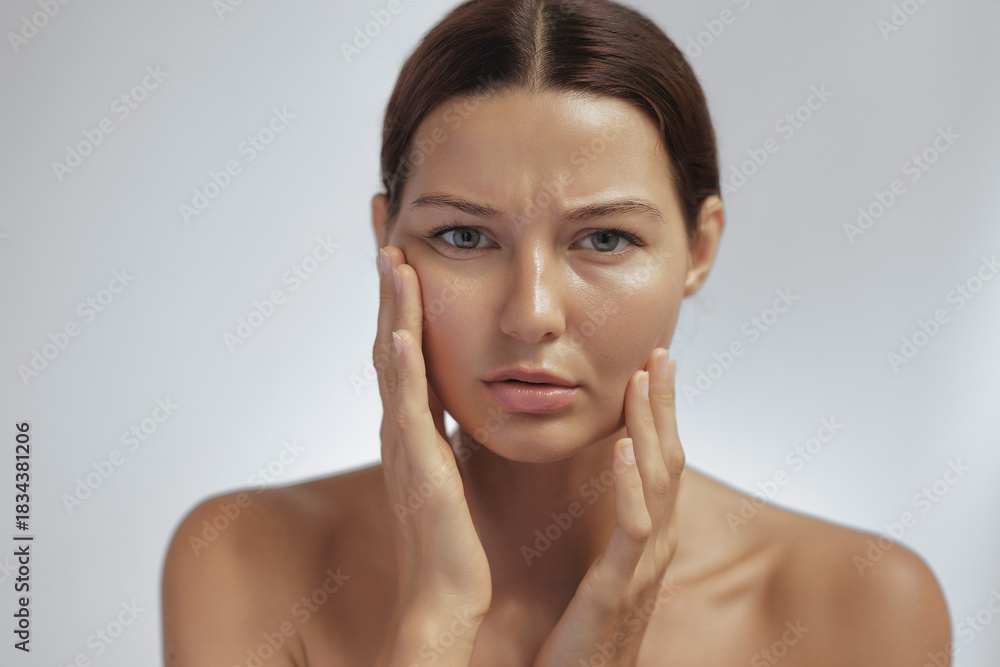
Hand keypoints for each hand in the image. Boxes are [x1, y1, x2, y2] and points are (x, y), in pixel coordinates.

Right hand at [373, 246, 491, 631]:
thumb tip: (456, 390)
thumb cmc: (451, 533)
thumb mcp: (449, 463)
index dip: (399, 287)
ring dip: (392, 308)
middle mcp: (400, 422)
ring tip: (392, 254)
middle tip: (383, 216)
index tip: (400, 236)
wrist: (445, 591)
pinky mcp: (419, 468)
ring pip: (393, 361)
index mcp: (412, 419)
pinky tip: (402, 333)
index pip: (403, 337)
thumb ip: (445, 425)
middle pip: (388, 333)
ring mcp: (404, 443)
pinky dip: (404, 370)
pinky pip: (408, 411)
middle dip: (387, 276)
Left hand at [532, 346, 683, 666]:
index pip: (659, 460)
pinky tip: (622, 449)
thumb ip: (607, 529)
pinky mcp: (618, 589)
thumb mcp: (600, 569)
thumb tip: (602, 488)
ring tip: (642, 381)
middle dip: (664, 405)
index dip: (659, 412)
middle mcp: (653, 545)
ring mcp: (642, 566)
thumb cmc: (583, 634)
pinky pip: (632, 530)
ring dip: (651, 428)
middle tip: (659, 353)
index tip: (652, 364)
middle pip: (669, 460)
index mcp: (645, 536)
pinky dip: (631, 486)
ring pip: (658, 484)